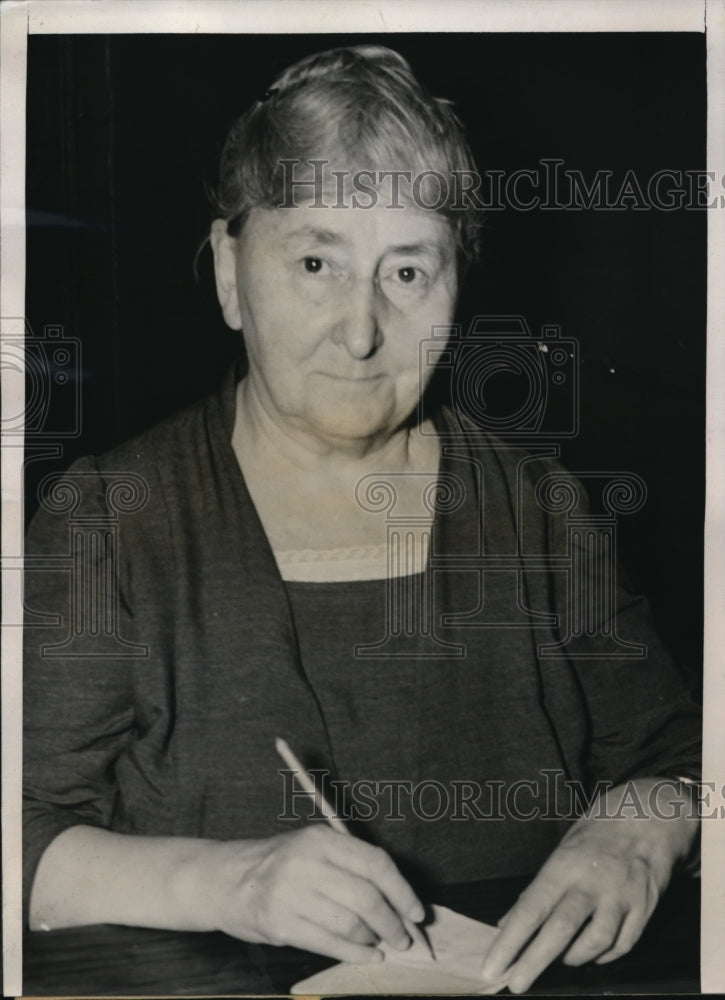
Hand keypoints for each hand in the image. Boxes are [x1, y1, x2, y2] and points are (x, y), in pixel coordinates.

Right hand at [211, 826, 424, 963]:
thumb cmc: (279, 865)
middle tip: (403, 938)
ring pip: (350, 923)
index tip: (417, 913)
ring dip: (373, 940)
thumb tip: (399, 899)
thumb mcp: (312, 849)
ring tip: (379, 944)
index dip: (402, 891)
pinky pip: (329, 943)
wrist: (226, 880)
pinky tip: (366, 956)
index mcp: (321, 839)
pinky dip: (354, 954)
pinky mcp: (280, 923)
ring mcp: (291, 893)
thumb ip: (350, 865)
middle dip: (392, 923)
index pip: (375, 863)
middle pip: (366, 897)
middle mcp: (307, 862)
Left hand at [481, 778, 698, 992]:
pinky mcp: (644, 908)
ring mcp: (620, 896)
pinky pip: (623, 944)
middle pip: (560, 929)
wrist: (644, 819)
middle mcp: (591, 882)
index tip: (492, 966)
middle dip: (534, 961)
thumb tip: (507, 924)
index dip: (510, 941)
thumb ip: (535, 891)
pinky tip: (593, 954)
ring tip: (562, 959)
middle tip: (516, 984)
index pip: (530, 909)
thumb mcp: (559, 854)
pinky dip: (605, 956)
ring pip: (595, 942)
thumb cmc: (593, 838)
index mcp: (563, 866)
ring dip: (574, 958)